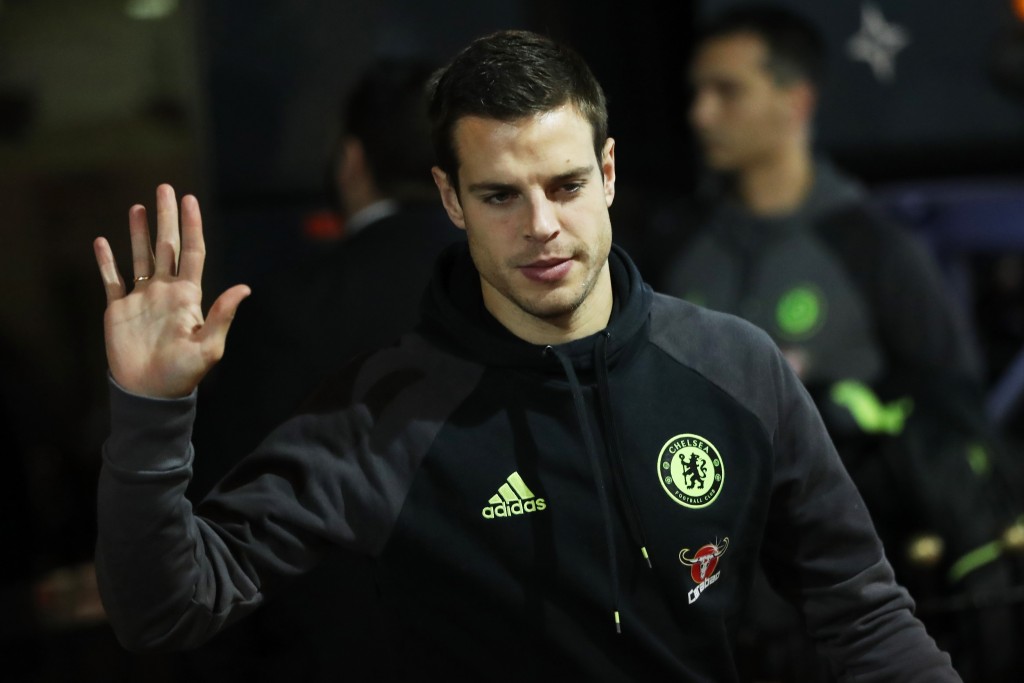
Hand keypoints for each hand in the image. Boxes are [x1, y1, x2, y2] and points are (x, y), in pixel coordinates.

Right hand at [93, 184, 249, 397]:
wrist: (151, 393)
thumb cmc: (184, 373)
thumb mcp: (209, 346)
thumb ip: (222, 315)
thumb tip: (245, 288)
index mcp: (189, 297)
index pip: (192, 252)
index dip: (191, 226)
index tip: (190, 200)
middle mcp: (165, 291)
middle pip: (167, 246)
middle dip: (166, 218)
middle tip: (165, 188)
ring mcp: (141, 299)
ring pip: (140, 257)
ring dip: (139, 233)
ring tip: (138, 207)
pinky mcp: (118, 310)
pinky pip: (111, 280)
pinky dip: (106, 261)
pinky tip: (102, 241)